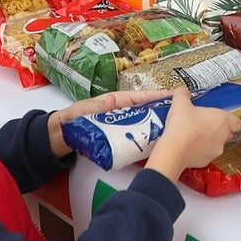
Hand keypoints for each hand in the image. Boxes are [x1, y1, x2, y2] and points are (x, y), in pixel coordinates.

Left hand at [47, 88, 171, 158]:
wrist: (60, 136)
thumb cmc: (72, 119)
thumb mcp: (83, 109)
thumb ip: (97, 106)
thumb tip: (113, 100)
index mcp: (115, 101)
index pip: (140, 97)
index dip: (156, 96)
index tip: (173, 95)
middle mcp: (121, 112)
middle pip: (145, 110)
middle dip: (162, 110)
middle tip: (181, 115)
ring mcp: (120, 125)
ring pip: (142, 124)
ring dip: (156, 126)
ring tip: (174, 130)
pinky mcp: (118, 139)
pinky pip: (134, 137)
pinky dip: (145, 139)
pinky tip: (156, 145)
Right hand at [143, 90, 240, 179]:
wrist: (174, 149)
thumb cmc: (182, 124)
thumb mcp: (180, 103)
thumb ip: (183, 94)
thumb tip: (182, 91)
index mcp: (222, 120)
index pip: (238, 122)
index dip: (231, 120)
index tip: (220, 118)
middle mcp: (223, 136)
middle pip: (227, 133)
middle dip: (218, 129)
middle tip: (203, 124)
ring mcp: (216, 150)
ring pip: (217, 145)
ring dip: (208, 141)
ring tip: (193, 136)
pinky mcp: (206, 162)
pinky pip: (206, 155)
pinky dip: (200, 152)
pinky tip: (188, 147)